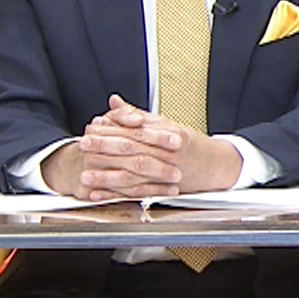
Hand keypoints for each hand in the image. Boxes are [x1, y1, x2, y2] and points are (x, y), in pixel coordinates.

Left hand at [68, 95, 242, 198]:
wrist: (215, 165)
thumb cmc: (189, 144)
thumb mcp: (165, 124)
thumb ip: (137, 115)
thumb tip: (114, 102)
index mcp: (168, 132)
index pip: (136, 129)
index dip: (113, 128)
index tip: (92, 126)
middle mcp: (167, 152)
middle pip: (132, 149)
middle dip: (105, 147)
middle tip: (83, 144)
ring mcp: (165, 172)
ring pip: (133, 174)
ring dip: (107, 176)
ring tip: (85, 175)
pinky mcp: (160, 188)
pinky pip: (135, 192)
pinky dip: (115, 195)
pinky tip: (98, 194)